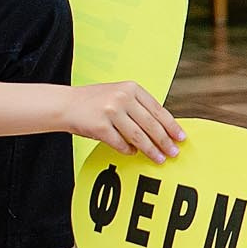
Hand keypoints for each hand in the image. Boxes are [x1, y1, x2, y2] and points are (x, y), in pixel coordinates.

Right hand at [64, 81, 184, 161]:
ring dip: (151, 150)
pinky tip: (133, 154)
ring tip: (160, 159)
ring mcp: (111, 112)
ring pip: (138, 137)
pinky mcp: (100, 127)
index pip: (158, 109)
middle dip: (165, 141)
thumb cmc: (95, 101)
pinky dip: (128, 151)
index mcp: (131, 88)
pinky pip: (120, 144)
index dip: (171, 125)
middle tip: (174, 153)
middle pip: (151, 124)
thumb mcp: (119, 93)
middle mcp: (122, 98)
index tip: (181, 137)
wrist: (66, 104)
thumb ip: (138, 106)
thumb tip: (162, 128)